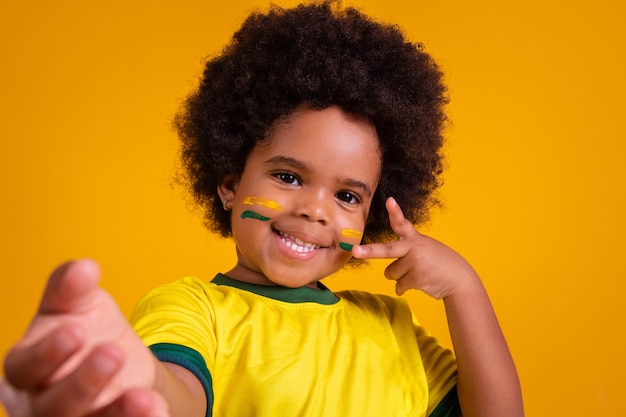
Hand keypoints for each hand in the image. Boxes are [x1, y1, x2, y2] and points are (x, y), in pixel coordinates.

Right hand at [1, 260, 168, 416]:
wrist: (121, 363)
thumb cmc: (87, 332)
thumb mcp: (80, 306)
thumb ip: (72, 288)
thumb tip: (84, 268)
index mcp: (26, 369)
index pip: (24, 367)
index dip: (47, 353)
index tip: (76, 330)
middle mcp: (42, 405)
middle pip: (53, 406)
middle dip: (82, 383)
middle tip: (112, 354)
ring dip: (115, 414)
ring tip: (142, 396)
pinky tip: (155, 406)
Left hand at [352, 197, 478, 298]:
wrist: (459, 279)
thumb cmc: (439, 263)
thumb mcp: (425, 249)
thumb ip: (405, 253)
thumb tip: (387, 273)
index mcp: (415, 238)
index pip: (402, 223)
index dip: (395, 212)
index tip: (389, 201)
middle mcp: (414, 248)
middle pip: (386, 250)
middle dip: (369, 251)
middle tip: (354, 251)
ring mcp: (415, 263)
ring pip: (391, 272)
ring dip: (401, 276)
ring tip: (419, 273)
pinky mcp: (416, 278)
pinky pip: (399, 285)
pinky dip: (405, 287)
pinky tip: (421, 282)